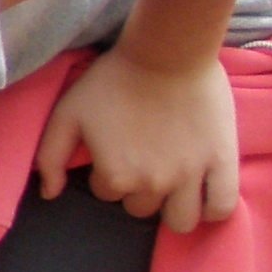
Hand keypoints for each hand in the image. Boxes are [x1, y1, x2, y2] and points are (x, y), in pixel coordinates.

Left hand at [34, 44, 238, 230]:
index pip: (108, 192)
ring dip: (173, 206)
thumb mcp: (67, 113)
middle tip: (146, 156)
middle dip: (139, 188)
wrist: (167, 51)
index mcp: (115, 175)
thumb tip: (49, 194)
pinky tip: (203, 194)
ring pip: (181, 220)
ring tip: (175, 182)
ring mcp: (190, 177)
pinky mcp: (222, 163)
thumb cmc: (113, 79)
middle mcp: (152, 184)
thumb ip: (50, 157)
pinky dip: (212, 209)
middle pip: (142, 208)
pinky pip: (221, 208)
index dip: (109, 170)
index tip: (117, 146)